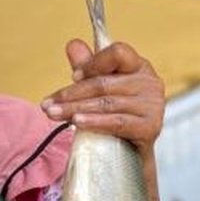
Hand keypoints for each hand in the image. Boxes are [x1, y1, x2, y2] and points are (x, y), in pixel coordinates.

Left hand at [41, 40, 165, 151]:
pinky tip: (76, 122)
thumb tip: (73, 44)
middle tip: (46, 105)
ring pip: (106, 103)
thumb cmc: (115, 116)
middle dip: (71, 94)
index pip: (118, 52)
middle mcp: (150, 82)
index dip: (94, 63)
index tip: (73, 76)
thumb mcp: (99, 90)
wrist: (131, 155)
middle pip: (104, 83)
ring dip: (74, 109)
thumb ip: (88, 67)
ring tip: (52, 114)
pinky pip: (116, 122)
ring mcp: (153, 105)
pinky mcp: (150, 127)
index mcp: (139, 66)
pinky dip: (94, 122)